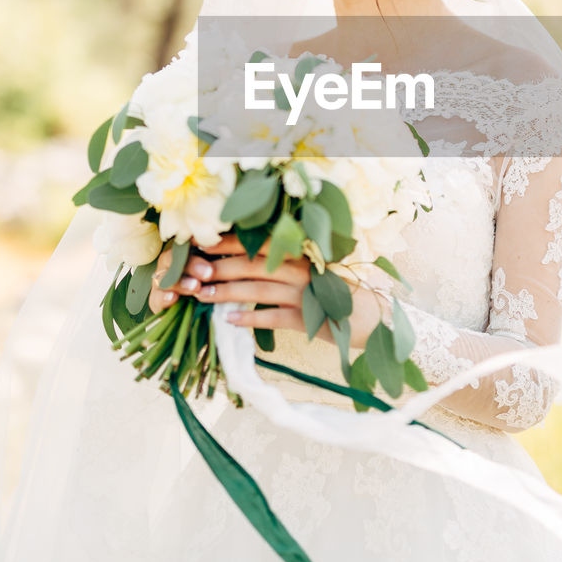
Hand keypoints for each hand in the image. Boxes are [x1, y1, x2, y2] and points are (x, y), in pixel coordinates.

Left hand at [148, 233, 386, 347]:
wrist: (370, 318)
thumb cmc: (336, 293)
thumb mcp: (312, 271)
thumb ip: (284, 264)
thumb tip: (245, 261)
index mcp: (300, 253)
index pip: (259, 241)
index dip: (229, 242)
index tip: (202, 242)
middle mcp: (300, 268)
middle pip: (251, 264)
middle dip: (219, 267)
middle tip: (192, 271)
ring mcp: (304, 293)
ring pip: (257, 289)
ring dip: (226, 292)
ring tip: (202, 294)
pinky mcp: (307, 318)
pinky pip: (272, 316)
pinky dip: (249, 318)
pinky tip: (229, 320)